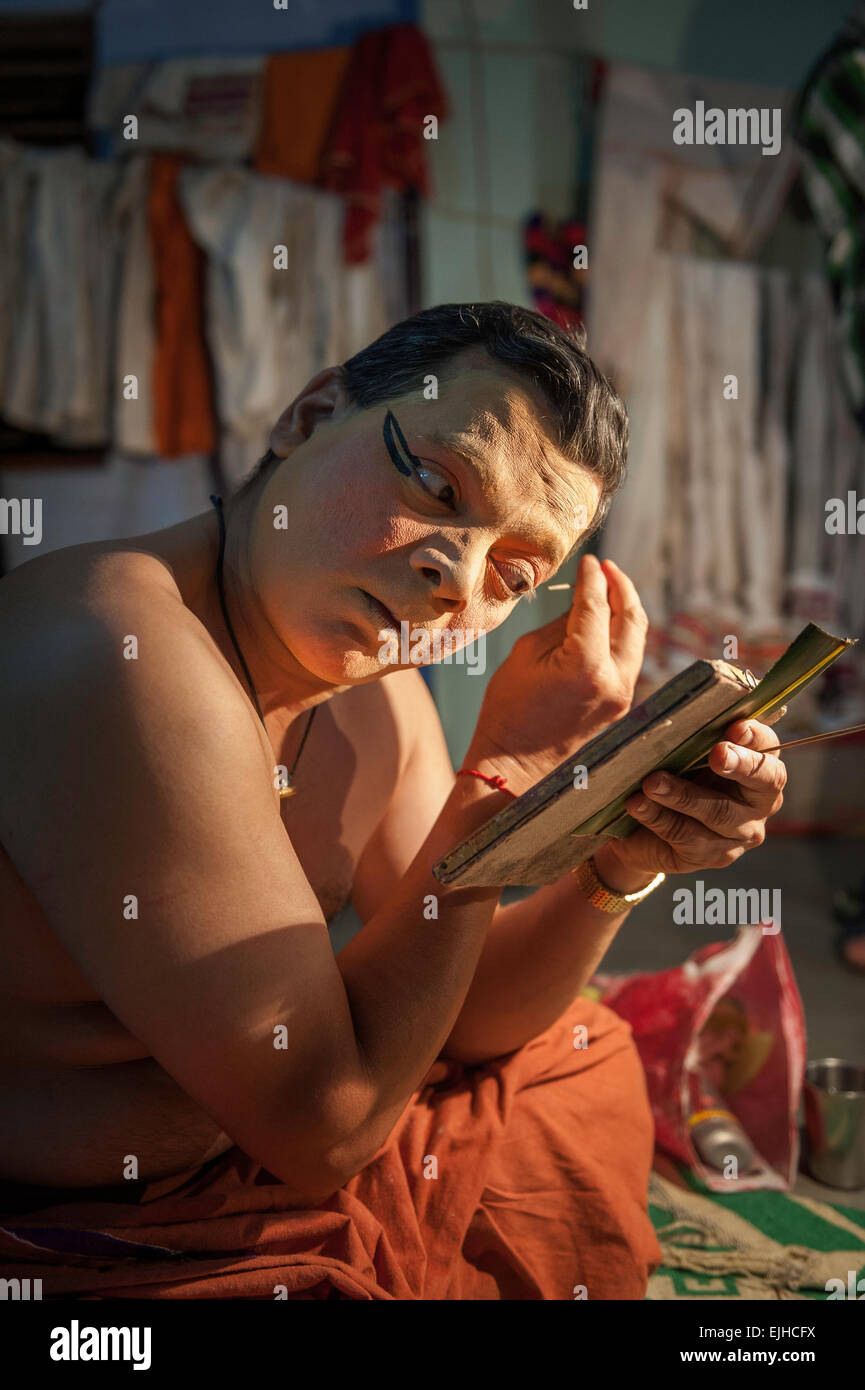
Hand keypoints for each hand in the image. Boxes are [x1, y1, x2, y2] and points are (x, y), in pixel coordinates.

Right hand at [464, 554, 647, 794]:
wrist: (515, 766)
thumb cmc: (508, 710)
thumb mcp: (526, 655)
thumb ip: (561, 625)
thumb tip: (581, 604)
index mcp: (587, 663)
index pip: (597, 604)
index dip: (592, 578)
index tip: (588, 560)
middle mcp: (615, 679)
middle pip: (632, 618)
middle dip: (621, 587)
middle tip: (607, 568)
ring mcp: (623, 695)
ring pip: (637, 639)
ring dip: (625, 610)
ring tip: (609, 589)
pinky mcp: (622, 705)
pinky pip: (629, 659)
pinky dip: (622, 635)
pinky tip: (606, 624)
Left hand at [598, 715, 786, 880]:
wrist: (640, 831)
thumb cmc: (670, 777)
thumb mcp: (682, 753)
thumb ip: (692, 735)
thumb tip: (678, 713)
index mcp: (758, 767)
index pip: (769, 746)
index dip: (756, 736)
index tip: (736, 727)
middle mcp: (759, 802)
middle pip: (763, 782)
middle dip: (740, 765)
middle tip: (717, 754)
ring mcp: (738, 834)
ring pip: (717, 812)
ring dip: (682, 795)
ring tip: (652, 782)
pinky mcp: (710, 857)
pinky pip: (686, 836)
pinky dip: (658, 817)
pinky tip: (637, 804)